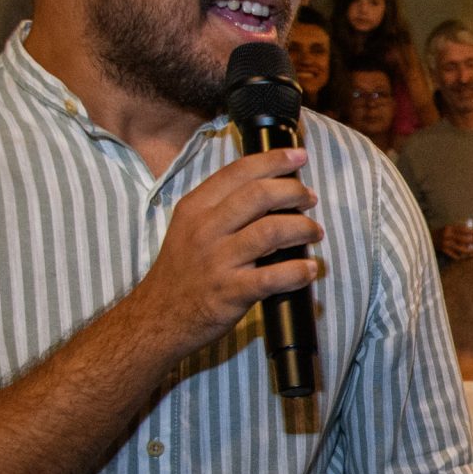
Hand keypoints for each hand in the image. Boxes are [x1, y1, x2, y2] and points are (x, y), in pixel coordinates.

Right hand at [125, 149, 322, 358]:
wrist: (157, 317)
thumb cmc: (183, 271)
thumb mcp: (189, 226)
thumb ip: (221, 205)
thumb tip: (267, 186)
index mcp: (195, 208)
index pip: (238, 172)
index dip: (273, 160)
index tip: (298, 157)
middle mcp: (205, 229)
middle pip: (259, 195)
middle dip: (294, 191)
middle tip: (310, 199)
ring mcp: (218, 261)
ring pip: (271, 231)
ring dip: (303, 228)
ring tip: (314, 232)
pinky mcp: (230, 292)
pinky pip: (273, 277)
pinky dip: (298, 271)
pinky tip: (308, 269)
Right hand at [437, 220, 472, 260]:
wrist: (426, 238)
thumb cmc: (440, 232)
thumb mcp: (448, 228)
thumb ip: (459, 229)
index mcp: (449, 228)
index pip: (463, 229)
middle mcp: (447, 236)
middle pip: (463, 239)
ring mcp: (445, 244)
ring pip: (460, 248)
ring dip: (470, 250)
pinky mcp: (443, 251)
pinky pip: (454, 255)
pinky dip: (462, 256)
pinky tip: (468, 257)